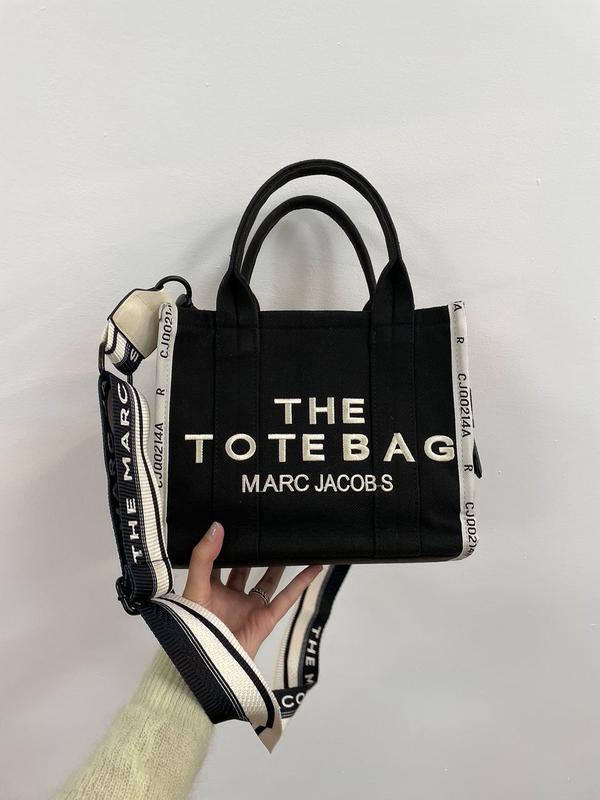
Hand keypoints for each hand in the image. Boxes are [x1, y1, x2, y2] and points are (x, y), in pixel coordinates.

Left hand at [183, 522, 323, 659]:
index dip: (223, 543)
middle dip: (252, 551)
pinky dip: (301, 582)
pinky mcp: (266, 619)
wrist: (206, 666)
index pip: (216, 560)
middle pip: (244, 568)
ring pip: (268, 580)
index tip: (233, 522)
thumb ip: (203, 557)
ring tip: (288, 543)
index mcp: (209, 589)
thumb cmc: (193, 630)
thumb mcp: (195, 587)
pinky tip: (313, 567)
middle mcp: (230, 597)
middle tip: (263, 528)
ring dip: (278, 564)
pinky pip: (287, 598)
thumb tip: (216, 527)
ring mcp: (249, 608)